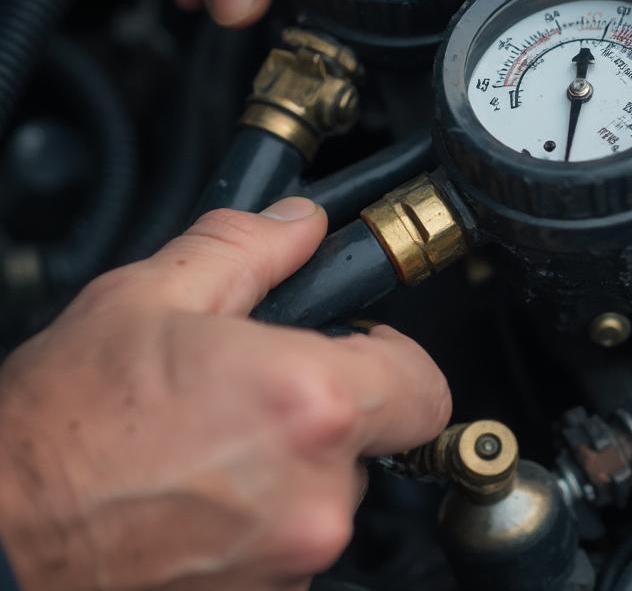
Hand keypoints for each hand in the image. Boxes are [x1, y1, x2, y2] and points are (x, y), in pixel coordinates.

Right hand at [0, 198, 450, 590]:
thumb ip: (246, 247)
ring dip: (286, 469)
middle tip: (251, 393)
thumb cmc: (55, 433)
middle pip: (371, 439)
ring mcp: (289, 563)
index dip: (395, 360)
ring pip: (325, 496)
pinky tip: (193, 497)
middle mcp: (315, 496)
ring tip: (206, 446)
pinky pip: (288, 548)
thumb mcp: (150, 297)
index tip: (360, 350)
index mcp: (308, 404)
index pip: (426, 385)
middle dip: (325, 411)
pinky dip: (257, 521)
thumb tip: (299, 224)